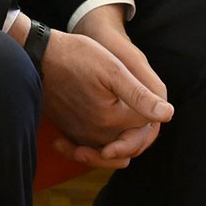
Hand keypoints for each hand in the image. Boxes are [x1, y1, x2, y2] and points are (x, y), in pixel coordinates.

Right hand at [29, 8, 171, 170]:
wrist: (38, 56)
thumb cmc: (76, 56)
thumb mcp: (113, 69)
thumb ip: (140, 96)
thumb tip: (167, 114)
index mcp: (111, 120)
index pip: (144, 129)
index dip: (151, 114)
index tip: (145, 97)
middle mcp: (95, 134)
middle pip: (128, 145)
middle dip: (137, 133)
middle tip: (136, 110)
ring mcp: (79, 134)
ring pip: (109, 149)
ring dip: (119, 141)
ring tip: (123, 120)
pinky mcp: (68, 131)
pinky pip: (89, 147)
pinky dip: (97, 143)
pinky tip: (106, 121)